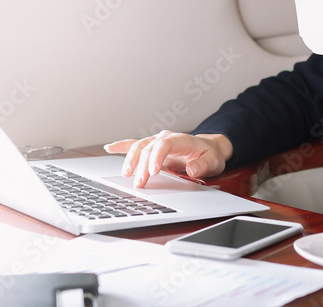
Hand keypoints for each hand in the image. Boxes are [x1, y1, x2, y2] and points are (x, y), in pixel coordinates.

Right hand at [104, 131, 232, 187]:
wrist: (209, 148)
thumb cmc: (210, 155)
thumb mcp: (213, 161)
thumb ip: (203, 166)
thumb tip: (192, 170)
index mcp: (181, 139)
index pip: (165, 144)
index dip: (157, 157)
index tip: (153, 172)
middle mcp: (166, 138)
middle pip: (149, 148)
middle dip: (142, 166)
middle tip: (139, 183)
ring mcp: (157, 141)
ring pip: (140, 147)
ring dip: (131, 160)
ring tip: (127, 175)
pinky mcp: (152, 147)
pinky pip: (135, 144)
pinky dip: (122, 146)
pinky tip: (109, 148)